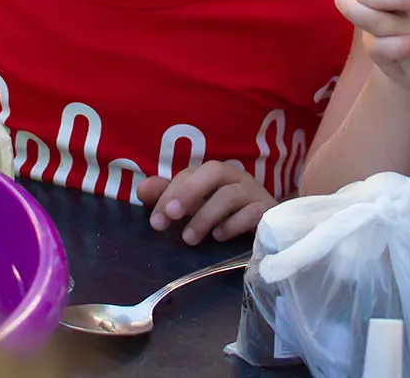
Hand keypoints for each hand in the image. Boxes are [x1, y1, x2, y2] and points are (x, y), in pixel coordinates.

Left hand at [137, 162, 275, 244]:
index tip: (155, 222)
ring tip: (189, 238)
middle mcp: (235, 177)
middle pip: (213, 171)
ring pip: (230, 194)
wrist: (268, 228)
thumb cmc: (225, 214)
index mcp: (214, 174)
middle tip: (172, 216)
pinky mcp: (268, 211)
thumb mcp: (194, 206)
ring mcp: (254, 193)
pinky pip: (253, 212)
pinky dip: (233, 224)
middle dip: (189, 192)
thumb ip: (168, 197)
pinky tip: (219, 236)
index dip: (169, 193)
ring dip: (206, 216)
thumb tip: (142, 190)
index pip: (189, 173)